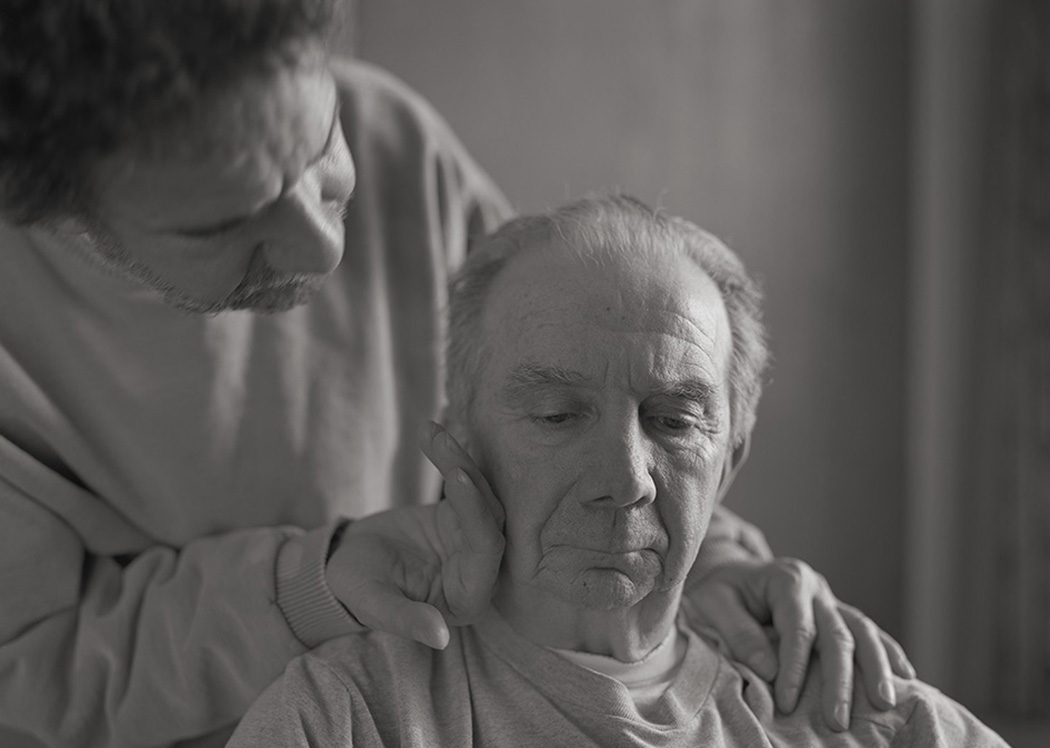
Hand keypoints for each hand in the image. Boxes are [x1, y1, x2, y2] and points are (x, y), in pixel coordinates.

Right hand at [325, 422, 504, 648]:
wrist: (344, 568)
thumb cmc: (358, 593)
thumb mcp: (375, 605)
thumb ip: (406, 621)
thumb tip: (441, 638)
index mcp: (467, 598)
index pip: (486, 552)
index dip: (477, 515)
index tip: (457, 478)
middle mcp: (479, 569)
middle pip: (490, 518)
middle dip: (468, 479)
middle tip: (442, 445)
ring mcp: (471, 539)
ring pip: (480, 495)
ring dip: (458, 461)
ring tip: (431, 434)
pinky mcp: (461, 514)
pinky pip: (463, 481)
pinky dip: (448, 457)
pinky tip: (430, 432)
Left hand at [686, 557, 914, 730]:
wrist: (729, 568)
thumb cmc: (719, 588)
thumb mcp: (714, 602)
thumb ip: (739, 632)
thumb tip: (770, 670)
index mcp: (786, 579)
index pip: (798, 629)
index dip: (794, 668)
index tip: (785, 703)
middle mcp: (815, 587)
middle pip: (837, 634)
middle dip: (839, 680)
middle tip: (837, 722)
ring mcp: (830, 598)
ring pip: (863, 631)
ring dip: (876, 668)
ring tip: (885, 703)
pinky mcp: (837, 611)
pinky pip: (869, 630)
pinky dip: (888, 651)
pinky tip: (906, 675)